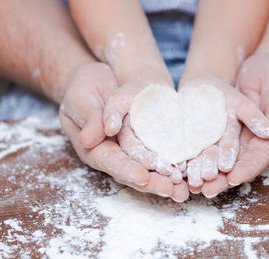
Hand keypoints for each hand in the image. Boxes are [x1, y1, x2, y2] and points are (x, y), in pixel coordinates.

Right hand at [59, 62, 188, 201]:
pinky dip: (172, 164)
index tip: (144, 178)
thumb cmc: (85, 86)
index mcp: (94, 147)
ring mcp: (130, 149)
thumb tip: (89, 140)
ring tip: (184, 191)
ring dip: (166, 180)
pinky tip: (188, 173)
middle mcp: (114, 153)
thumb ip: (88, 118)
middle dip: (154, 183)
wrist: (101, 76)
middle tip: (173, 192)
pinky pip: (158, 155)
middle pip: (133, 172)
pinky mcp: (144, 141)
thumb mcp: (81, 97)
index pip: (111, 162)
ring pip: (149, 169)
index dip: (128, 170)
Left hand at [179, 76, 268, 190]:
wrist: (259, 66)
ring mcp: (236, 136)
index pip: (260, 156)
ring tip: (191, 184)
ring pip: (221, 157)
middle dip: (222, 178)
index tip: (233, 178)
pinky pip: (210, 143)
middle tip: (206, 191)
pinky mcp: (221, 128)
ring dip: (207, 170)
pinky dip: (198, 154)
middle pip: (238, 163)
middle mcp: (253, 141)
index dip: (247, 168)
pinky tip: (185, 164)